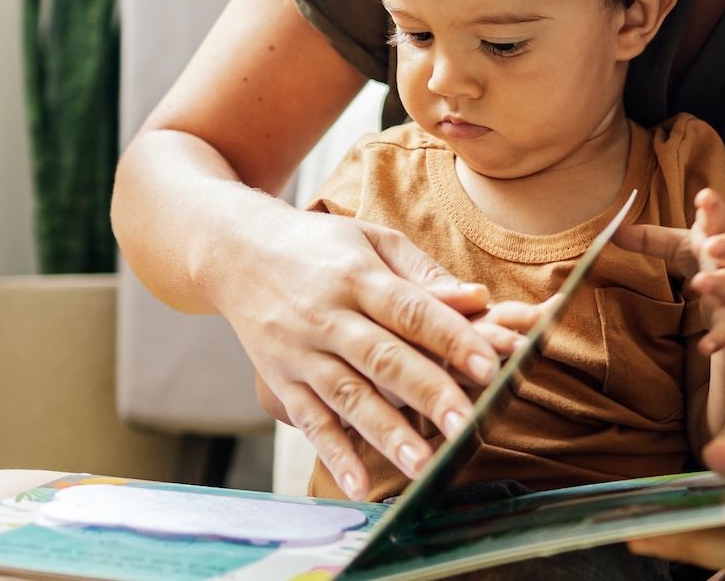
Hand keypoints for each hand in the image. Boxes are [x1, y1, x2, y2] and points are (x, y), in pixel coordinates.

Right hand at [224, 205, 499, 499]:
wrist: (235, 253)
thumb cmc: (319, 246)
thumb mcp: (371, 240)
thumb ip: (423, 274)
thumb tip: (479, 299)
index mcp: (358, 276)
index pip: (410, 310)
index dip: (450, 338)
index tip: (489, 365)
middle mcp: (327, 316)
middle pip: (383, 358)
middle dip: (427, 393)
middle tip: (465, 426)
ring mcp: (301, 352)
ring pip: (347, 397)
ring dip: (386, 434)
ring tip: (423, 466)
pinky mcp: (280, 380)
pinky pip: (309, 421)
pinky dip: (333, 454)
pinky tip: (357, 485)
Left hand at [613, 187, 724, 354]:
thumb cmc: (709, 259)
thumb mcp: (681, 245)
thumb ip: (649, 239)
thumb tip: (611, 231)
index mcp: (714, 236)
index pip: (715, 217)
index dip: (712, 206)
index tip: (705, 195)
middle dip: (724, 244)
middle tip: (712, 245)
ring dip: (717, 284)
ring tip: (701, 285)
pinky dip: (718, 337)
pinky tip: (706, 347)